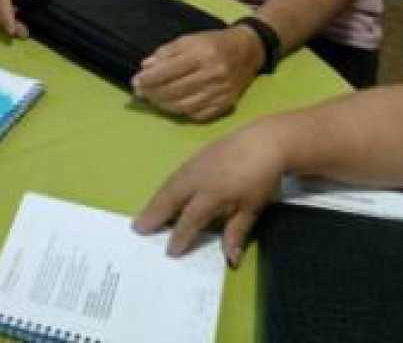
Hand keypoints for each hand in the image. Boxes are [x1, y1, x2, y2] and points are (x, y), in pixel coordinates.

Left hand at [131, 26, 264, 120]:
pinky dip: (181, 112)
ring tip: (152, 100)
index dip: (149, 79)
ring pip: (184, 106)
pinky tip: (171, 105)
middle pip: (174, 90)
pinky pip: (198, 114)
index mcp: (201, 54)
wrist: (247, 50)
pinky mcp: (225, 105)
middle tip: (140, 93)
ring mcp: (220, 92)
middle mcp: (212, 74)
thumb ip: (166, 52)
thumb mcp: (189, 39)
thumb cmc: (213, 42)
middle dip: (153, 93)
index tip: (135, 82)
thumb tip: (145, 67)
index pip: (168, 71)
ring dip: (163, 105)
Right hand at [132, 119, 285, 264]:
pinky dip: (165, 186)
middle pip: (171, 197)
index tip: (170, 251)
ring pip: (170, 184)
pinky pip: (176, 174)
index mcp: (213, 193)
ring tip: (144, 214)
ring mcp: (196, 164)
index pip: (190, 218)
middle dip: (154, 214)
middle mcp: (198, 178)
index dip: (180, 235)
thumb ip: (237, 232)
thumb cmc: (261, 178)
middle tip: (137, 228)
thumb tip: (230, 260)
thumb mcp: (252, 208)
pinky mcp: (198, 156)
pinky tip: (163, 194)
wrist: (265, 142)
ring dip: (156, 200)